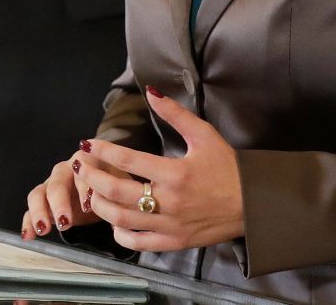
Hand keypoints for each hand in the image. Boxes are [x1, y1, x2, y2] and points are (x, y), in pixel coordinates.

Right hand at [23, 150, 121, 238]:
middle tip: (65, 222)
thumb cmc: (116, 186)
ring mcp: (52, 185)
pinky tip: (28, 236)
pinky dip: (28, 222)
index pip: (82, 167)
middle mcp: (66, 170)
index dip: (84, 186)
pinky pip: (32, 209)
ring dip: (39, 211)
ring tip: (44, 229)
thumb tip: (118, 222)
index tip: (88, 205)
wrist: (107, 188)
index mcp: (87, 162)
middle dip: (59, 202)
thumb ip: (121, 200)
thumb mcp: (123, 188)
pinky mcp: (45, 201)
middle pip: (57, 181)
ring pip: (39, 193)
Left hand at [76, 88, 244, 251]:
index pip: (128, 160)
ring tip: (90, 191)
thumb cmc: (228, 168)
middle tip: (81, 166)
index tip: (87, 144)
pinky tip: (114, 220)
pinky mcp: (175, 242)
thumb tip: (151, 92)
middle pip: (116, 192)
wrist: (254, 205)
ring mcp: (171, 226)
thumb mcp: (204, 135)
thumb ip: (175, 114)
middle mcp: (169, 202)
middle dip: (92, 177)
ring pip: (122, 219)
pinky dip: (120, 233)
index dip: (102, 151)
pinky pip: (139, 242)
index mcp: (175, 174)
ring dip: (99, 205)